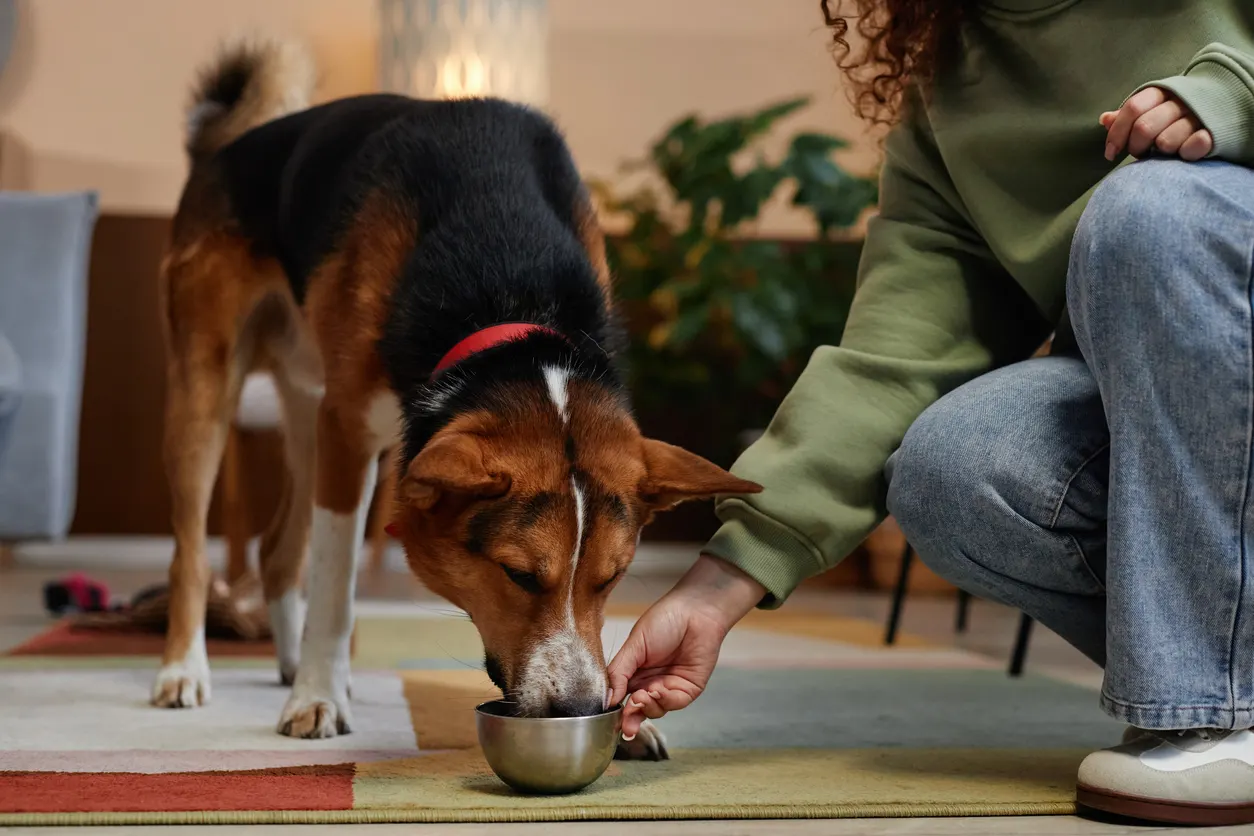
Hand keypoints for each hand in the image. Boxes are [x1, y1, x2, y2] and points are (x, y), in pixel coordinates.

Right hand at [607, 554, 764, 738]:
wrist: (696, 611)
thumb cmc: (664, 620)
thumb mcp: (634, 645)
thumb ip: (619, 672)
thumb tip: (607, 698)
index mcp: (634, 671)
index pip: (620, 696)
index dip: (614, 708)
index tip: (607, 716)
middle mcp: (650, 682)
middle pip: (637, 709)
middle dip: (630, 718)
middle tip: (625, 722)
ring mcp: (669, 687)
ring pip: (654, 711)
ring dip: (647, 708)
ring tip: (642, 697)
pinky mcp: (688, 690)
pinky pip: (673, 704)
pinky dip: (665, 702)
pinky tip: (659, 691)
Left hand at [1101, 87, 1212, 161]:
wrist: (1224, 105)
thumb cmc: (1177, 112)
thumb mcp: (1153, 107)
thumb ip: (1130, 115)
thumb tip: (1104, 119)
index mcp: (1162, 92)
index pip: (1132, 109)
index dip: (1116, 134)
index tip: (1110, 154)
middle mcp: (1180, 101)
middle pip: (1144, 127)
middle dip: (1135, 147)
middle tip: (1139, 153)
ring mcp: (1198, 115)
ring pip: (1165, 141)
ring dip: (1161, 151)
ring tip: (1166, 149)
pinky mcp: (1214, 131)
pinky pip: (1192, 147)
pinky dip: (1184, 154)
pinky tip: (1183, 152)